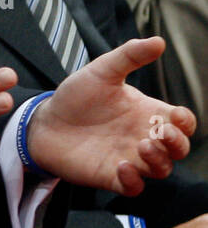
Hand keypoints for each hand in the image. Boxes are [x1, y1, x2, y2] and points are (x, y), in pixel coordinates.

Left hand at [30, 37, 195, 195]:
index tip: (175, 116)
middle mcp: (142, 137)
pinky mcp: (110, 176)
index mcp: (147, 113)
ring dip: (158, 160)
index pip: (181, 123)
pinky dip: (134, 181)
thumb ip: (129, 56)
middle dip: (177, 143)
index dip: (185, 122)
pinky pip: (134, 187)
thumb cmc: (76, 97)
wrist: (43, 121)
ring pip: (161, 169)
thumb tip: (159, 40)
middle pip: (178, 149)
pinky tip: (123, 166)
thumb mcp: (101, 71)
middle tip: (159, 134)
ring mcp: (129, 158)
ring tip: (140, 146)